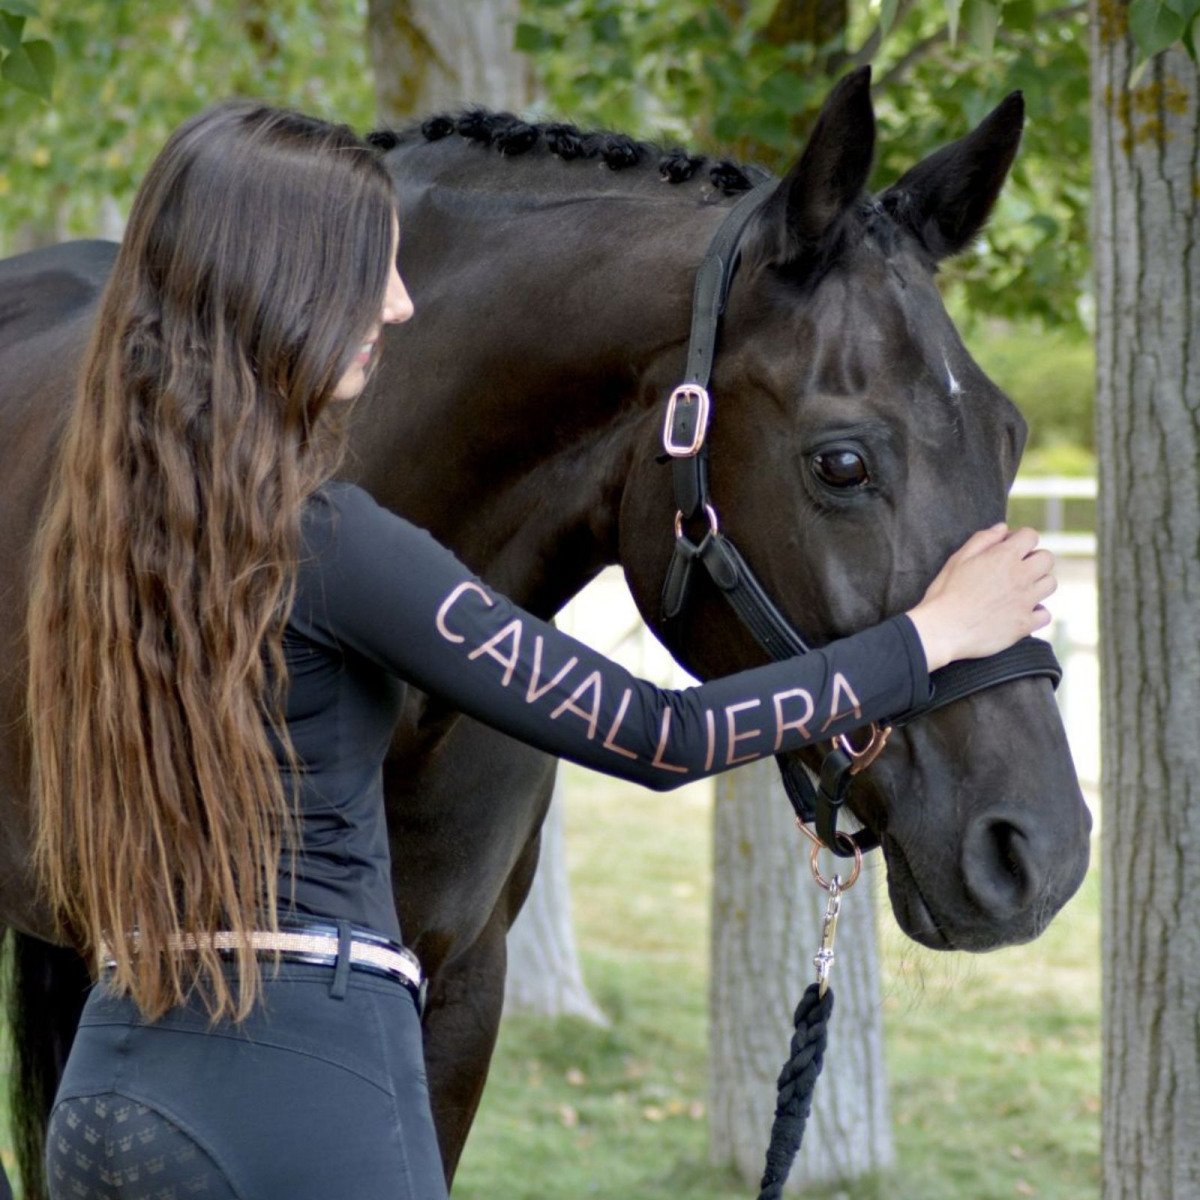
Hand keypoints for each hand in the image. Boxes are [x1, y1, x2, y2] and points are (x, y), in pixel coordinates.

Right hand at [905, 524, 1055, 671]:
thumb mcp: (958, 559)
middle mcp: (1020, 576)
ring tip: (1019, 590)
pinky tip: (1020, 612)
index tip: (1008, 548)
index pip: (1031, 536)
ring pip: (1050, 584)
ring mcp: (1025, 601)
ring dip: (1038, 584)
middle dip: (1034, 559)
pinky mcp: (1024, 624)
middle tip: (1016, 569)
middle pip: (1047, 559)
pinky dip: (1036, 612)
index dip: (1020, 539)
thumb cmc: (945, 593)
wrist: (942, 630)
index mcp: (1003, 557)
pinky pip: (1045, 614)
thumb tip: (1003, 528)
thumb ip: (983, 540)